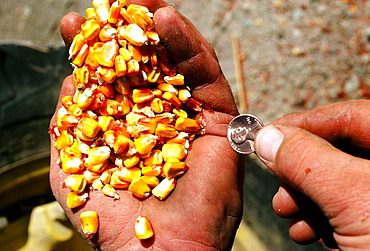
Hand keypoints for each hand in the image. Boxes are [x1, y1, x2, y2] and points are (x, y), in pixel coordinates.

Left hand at [50, 0, 241, 249]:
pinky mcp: (220, 117)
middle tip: (110, 4)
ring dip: (161, 28)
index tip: (71, 27)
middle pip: (148, 62)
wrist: (159, 250)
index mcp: (128, 121)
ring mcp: (192, 113)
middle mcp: (161, 113)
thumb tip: (74, 77)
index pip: (112, 77)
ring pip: (180, 61)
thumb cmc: (113, 216)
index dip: (93, 50)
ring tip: (141, 2)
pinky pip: (207, 74)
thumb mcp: (73, 160)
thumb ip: (72, 119)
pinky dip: (189, 46)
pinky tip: (167, 20)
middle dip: (129, 30)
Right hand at [255, 100, 369, 249]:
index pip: (351, 116)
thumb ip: (307, 159)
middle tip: (276, 179)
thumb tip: (269, 137)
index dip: (305, 122)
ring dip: (305, 196)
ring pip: (337, 182)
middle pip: (339, 150)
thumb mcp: (353, 198)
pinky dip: (319, 217)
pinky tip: (308, 232)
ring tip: (287, 212)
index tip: (269, 134)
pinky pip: (343, 209)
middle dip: (301, 167)